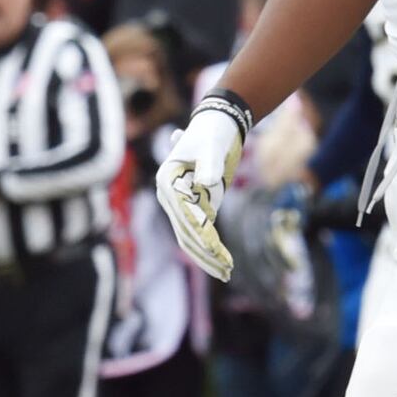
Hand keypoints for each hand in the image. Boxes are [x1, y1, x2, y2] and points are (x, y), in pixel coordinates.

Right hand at [154, 94, 249, 277]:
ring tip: (227, 273)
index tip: (215, 249)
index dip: (200, 233)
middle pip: (185, 232)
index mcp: (168, 181)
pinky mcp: (195, 206)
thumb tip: (206, 183)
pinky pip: (201, 233)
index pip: (185, 214)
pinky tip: (225, 263)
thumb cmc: (212, 132)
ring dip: (208, 257)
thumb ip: (209, 164)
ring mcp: (181, 204)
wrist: (217, 123)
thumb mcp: (211, 145)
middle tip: (225, 271)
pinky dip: (212, 248)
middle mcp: (170, 196)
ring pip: (191, 238)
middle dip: (205, 254)